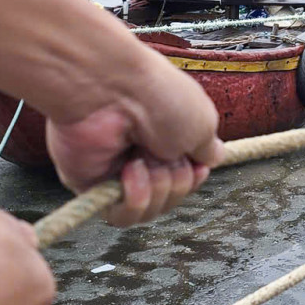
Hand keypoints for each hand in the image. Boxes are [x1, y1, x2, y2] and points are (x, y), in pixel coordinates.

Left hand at [45, 57, 221, 226]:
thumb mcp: (202, 122)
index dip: (194, 177)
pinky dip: (135, 198)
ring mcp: (115, 172)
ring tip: (144, 159)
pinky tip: (131, 171)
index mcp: (165, 136)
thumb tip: (212, 158)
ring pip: (150, 211)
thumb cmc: (159, 97)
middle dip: (177, 181)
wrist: (114, 89)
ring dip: (157, 188)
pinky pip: (122, 215)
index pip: (187, 177)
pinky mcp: (91, 185)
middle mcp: (141, 154)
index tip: (197, 166)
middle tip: (166, 154)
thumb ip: (208, 149)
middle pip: (171, 197)